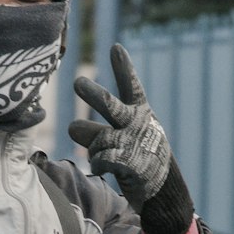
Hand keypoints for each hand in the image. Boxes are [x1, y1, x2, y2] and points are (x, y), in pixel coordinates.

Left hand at [69, 44, 171, 212]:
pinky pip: (99, 159)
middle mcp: (136, 122)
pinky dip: (97, 163)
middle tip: (78, 83)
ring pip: (96, 137)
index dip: (124, 68)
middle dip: (94, 94)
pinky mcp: (131, 163)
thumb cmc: (137, 151)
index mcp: (140, 110)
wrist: (161, 184)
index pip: (131, 86)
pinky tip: (102, 167)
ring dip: (92, 146)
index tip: (115, 49)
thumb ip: (96, 129)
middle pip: (109, 106)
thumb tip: (72, 128)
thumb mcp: (125, 133)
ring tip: (99, 152)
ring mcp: (134, 143)